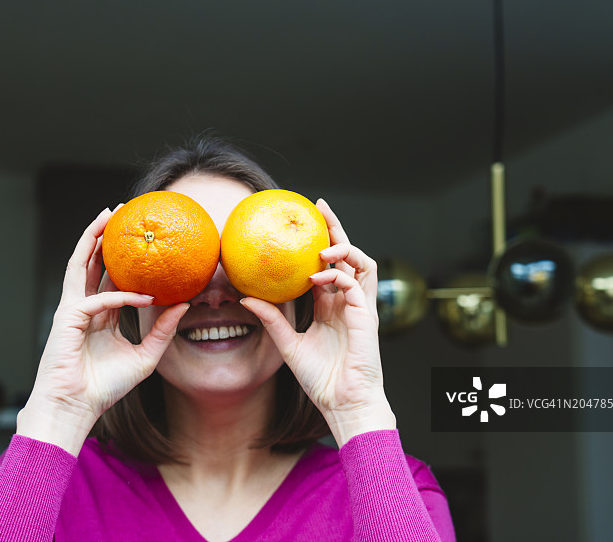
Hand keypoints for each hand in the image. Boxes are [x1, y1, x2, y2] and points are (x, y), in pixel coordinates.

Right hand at [18, 206, 188, 454]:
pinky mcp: (67, 321)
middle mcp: (84, 307)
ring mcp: (73, 311)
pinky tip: (142, 295)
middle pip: (91, 262)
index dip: (122, 257)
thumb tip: (185, 305)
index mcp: (100, 315)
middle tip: (120, 212)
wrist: (76, 410)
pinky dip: (119, 295)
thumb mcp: (146, 356)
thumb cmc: (105, 388)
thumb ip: (163, 330)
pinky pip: (95, 299)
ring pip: (80, 266)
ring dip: (92, 240)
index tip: (140, 238)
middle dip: (102, 235)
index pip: (110, 277)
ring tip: (108, 218)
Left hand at [241, 198, 394, 445]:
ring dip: (345, 249)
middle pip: (348, 257)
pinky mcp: (367, 318)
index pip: (328, 267)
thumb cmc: (321, 380)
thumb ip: (272, 320)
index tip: (302, 223)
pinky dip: (339, 276)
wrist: (343, 404)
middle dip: (337, 230)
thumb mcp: (288, 344)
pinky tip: (319, 275)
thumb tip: (245, 297)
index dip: (319, 244)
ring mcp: (360, 309)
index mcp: (332, 307)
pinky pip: (357, 286)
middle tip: (319, 208)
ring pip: (363, 264)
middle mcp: (348, 303)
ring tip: (323, 245)